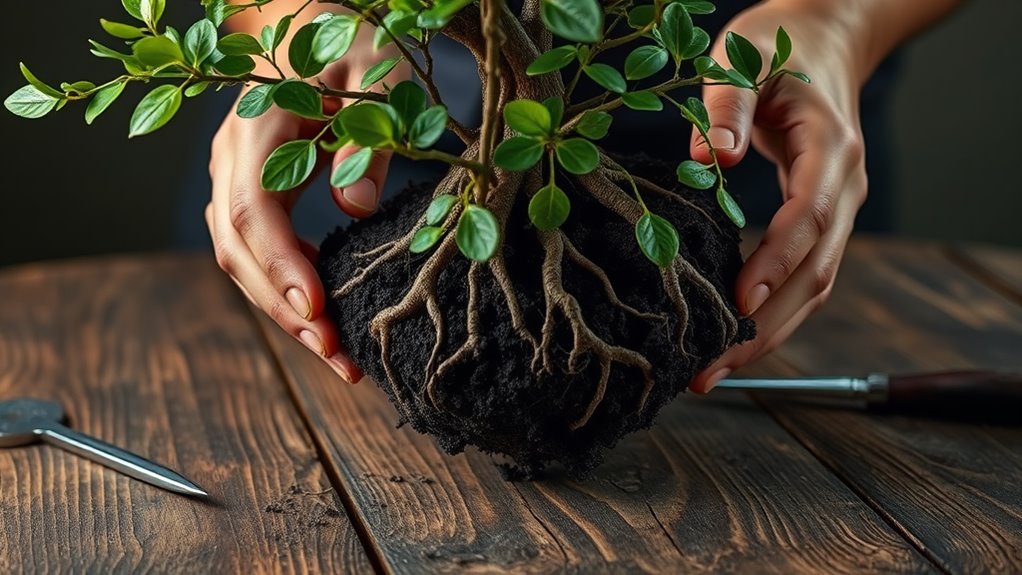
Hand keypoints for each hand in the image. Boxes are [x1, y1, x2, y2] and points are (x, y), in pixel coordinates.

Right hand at [206, 26, 406, 382]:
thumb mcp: (376, 74)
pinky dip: (285, 289)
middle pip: (237, 248)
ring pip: (240, 258)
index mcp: (257, 124)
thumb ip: (369, 136)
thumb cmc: (352, 42)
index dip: (281, 265)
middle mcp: (232, 156)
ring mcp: (233, 176)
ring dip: (282, 312)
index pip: (251, 208)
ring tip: (337, 356)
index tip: (317, 311)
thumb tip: (357, 208)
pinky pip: (255, 251)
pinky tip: (325, 316)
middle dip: (283, 308)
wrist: (312, 24)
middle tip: (337, 357)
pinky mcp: (249, 192)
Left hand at [688, 1, 868, 391]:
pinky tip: (733, 338)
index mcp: (830, 149)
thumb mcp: (746, 58)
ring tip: (715, 370)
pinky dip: (771, 315)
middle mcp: (843, 190)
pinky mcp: (819, 225)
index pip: (809, 217)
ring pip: (813, 288)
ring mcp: (837, 212)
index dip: (776, 262)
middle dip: (766, 325)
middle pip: (815, 272)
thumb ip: (728, 103)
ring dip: (769, 334)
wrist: (824, 44)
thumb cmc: (779, 48)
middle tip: (712, 366)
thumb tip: (710, 159)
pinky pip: (802, 279)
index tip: (739, 302)